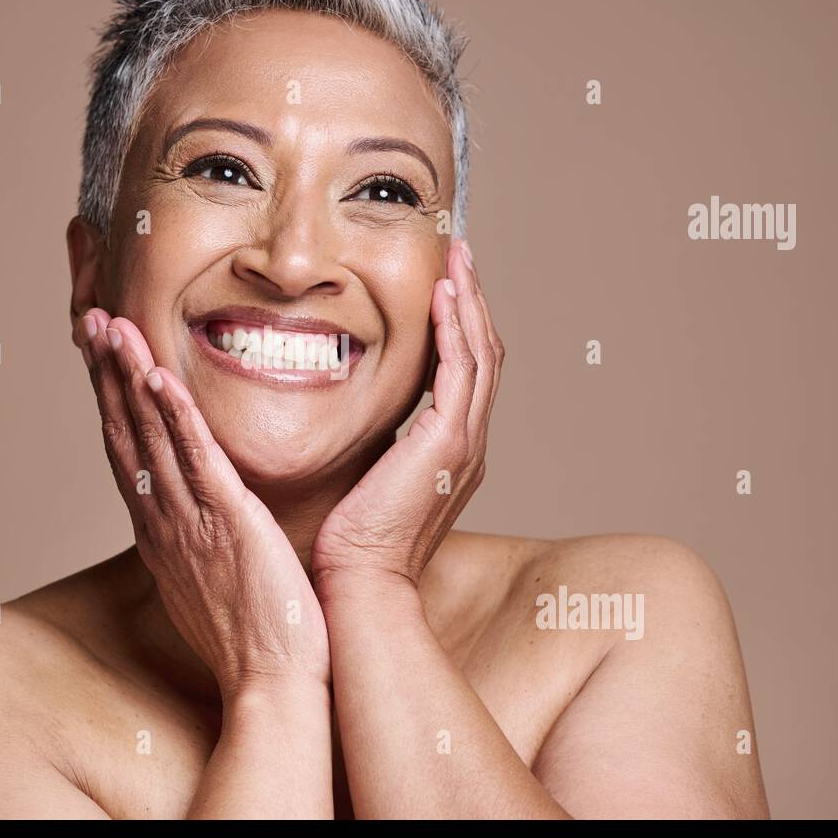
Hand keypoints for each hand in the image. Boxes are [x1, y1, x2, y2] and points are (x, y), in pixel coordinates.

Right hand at [79, 308, 329, 699]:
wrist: (270, 679)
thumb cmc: (250, 632)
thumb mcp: (209, 574)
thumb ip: (197, 534)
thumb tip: (195, 511)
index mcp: (160, 528)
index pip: (127, 449)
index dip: (110, 397)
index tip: (101, 351)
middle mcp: (162, 519)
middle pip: (124, 432)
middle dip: (105, 372)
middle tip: (90, 319)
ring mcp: (189, 520)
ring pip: (149, 435)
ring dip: (128, 377)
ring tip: (111, 326)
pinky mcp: (226, 522)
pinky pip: (195, 460)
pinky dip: (174, 417)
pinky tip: (159, 377)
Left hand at [310, 238, 503, 592]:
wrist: (361, 583)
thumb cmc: (352, 542)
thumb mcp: (368, 480)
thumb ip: (376, 446)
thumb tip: (358, 422)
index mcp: (451, 451)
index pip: (466, 372)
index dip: (461, 323)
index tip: (445, 283)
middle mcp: (469, 443)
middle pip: (484, 353)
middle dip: (473, 299)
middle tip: (461, 254)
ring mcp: (465, 443)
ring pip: (481, 354)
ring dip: (470, 300)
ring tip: (458, 257)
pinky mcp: (449, 443)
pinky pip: (461, 370)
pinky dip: (457, 327)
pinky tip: (443, 294)